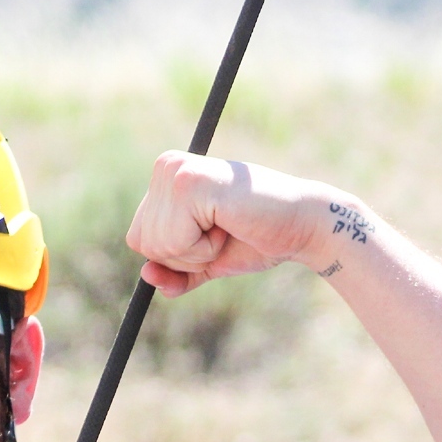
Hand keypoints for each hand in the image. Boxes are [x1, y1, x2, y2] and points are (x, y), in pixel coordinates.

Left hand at [126, 152, 359, 295]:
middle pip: (143, 244)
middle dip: (185, 254)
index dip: (176, 253)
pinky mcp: (190, 183)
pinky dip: (205, 248)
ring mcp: (176, 172)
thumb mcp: (204, 261)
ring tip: (227, 225)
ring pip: (157, 246)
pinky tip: (230, 223)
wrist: (303, 227)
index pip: (138, 239)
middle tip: (223, 229)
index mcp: (164, 177)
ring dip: (197, 251)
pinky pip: (175, 242)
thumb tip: (145, 275)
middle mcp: (165, 166)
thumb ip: (174, 272)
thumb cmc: (256, 238)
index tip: (213, 231)